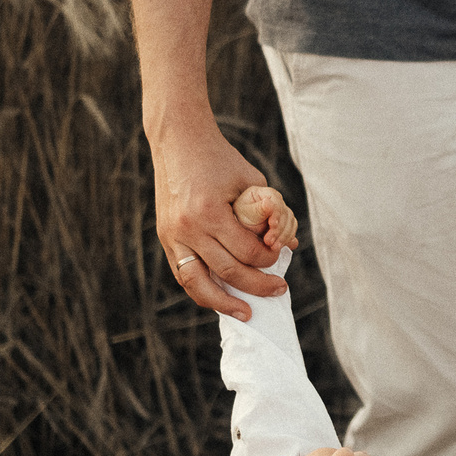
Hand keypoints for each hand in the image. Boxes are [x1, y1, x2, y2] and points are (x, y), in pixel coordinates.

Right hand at [151, 116, 286, 320]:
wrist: (178, 141)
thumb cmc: (220, 159)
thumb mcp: (251, 180)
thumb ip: (270, 213)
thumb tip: (290, 244)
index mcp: (209, 212)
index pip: (246, 251)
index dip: (268, 258)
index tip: (281, 256)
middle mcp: (188, 228)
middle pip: (226, 272)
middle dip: (256, 285)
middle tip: (279, 290)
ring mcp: (172, 235)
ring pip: (197, 283)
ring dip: (223, 303)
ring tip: (246, 313)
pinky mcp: (165, 237)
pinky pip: (184, 273)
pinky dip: (203, 288)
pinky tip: (221, 297)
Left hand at [233, 186, 300, 251]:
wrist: (239, 226)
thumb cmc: (240, 216)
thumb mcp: (245, 211)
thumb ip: (258, 209)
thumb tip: (269, 203)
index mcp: (267, 194)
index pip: (278, 203)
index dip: (277, 214)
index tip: (272, 225)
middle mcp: (278, 202)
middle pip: (286, 215)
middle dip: (279, 230)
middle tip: (269, 242)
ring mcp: (283, 213)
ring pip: (291, 224)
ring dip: (284, 237)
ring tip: (274, 248)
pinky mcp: (285, 225)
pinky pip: (291, 231)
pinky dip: (287, 240)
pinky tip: (280, 246)